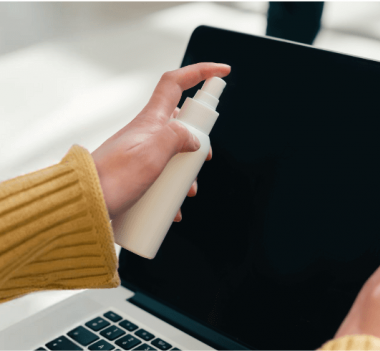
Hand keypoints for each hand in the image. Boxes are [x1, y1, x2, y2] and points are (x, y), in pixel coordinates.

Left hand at [92, 62, 230, 220]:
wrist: (84, 206)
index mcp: (151, 120)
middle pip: (182, 123)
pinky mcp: (137, 176)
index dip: (200, 71)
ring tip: (188, 192)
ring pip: (175, 154)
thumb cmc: (115, 179)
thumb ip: (178, 136)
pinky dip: (173, 192)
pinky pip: (163, 179)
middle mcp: (146, 133)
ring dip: (187, 172)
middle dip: (200, 141)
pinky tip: (175, 210)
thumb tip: (195, 139)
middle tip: (204, 159)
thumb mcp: (153, 152)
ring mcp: (141, 155)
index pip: (176, 83)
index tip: (222, 72)